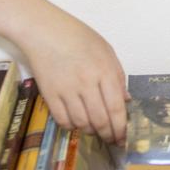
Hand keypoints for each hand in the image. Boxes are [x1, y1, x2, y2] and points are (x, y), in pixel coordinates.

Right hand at [20, 4, 128, 145]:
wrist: (45, 31)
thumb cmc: (79, 37)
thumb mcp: (106, 50)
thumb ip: (117, 76)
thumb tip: (125, 101)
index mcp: (105, 70)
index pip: (116, 108)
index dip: (121, 127)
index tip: (123, 137)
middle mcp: (87, 83)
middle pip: (100, 120)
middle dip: (108, 134)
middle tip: (111, 138)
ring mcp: (67, 90)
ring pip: (82, 123)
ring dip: (91, 131)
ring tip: (95, 128)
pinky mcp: (50, 95)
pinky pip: (63, 121)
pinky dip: (72, 126)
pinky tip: (77, 122)